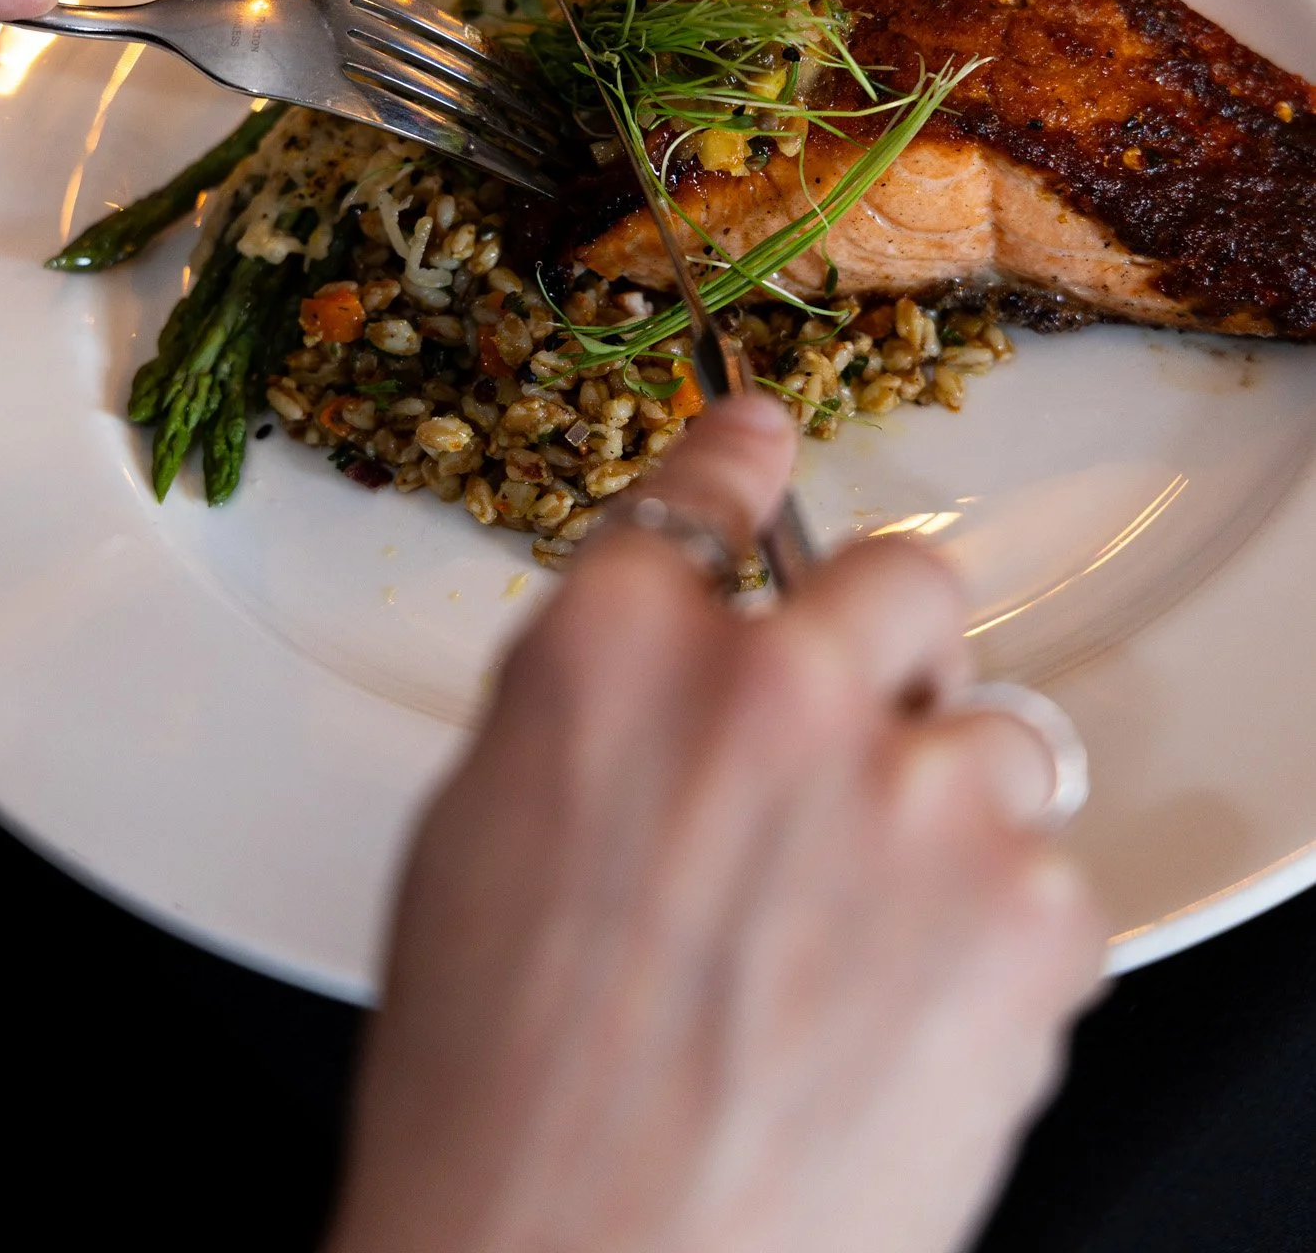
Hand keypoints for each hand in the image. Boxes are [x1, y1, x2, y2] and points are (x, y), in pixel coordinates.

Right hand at [330, 396, 1105, 1252]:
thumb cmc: (497, 1099)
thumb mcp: (483, 842)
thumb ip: (595, 707)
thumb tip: (658, 652)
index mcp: (613, 654)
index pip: (706, 495)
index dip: (743, 463)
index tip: (768, 437)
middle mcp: (775, 688)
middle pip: (902, 580)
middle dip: (883, 654)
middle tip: (856, 754)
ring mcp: (913, 795)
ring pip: (996, 735)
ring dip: (946, 813)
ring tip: (866, 948)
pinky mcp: (1028, 922)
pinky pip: (1053, 881)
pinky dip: (1000, 943)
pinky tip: (906, 1028)